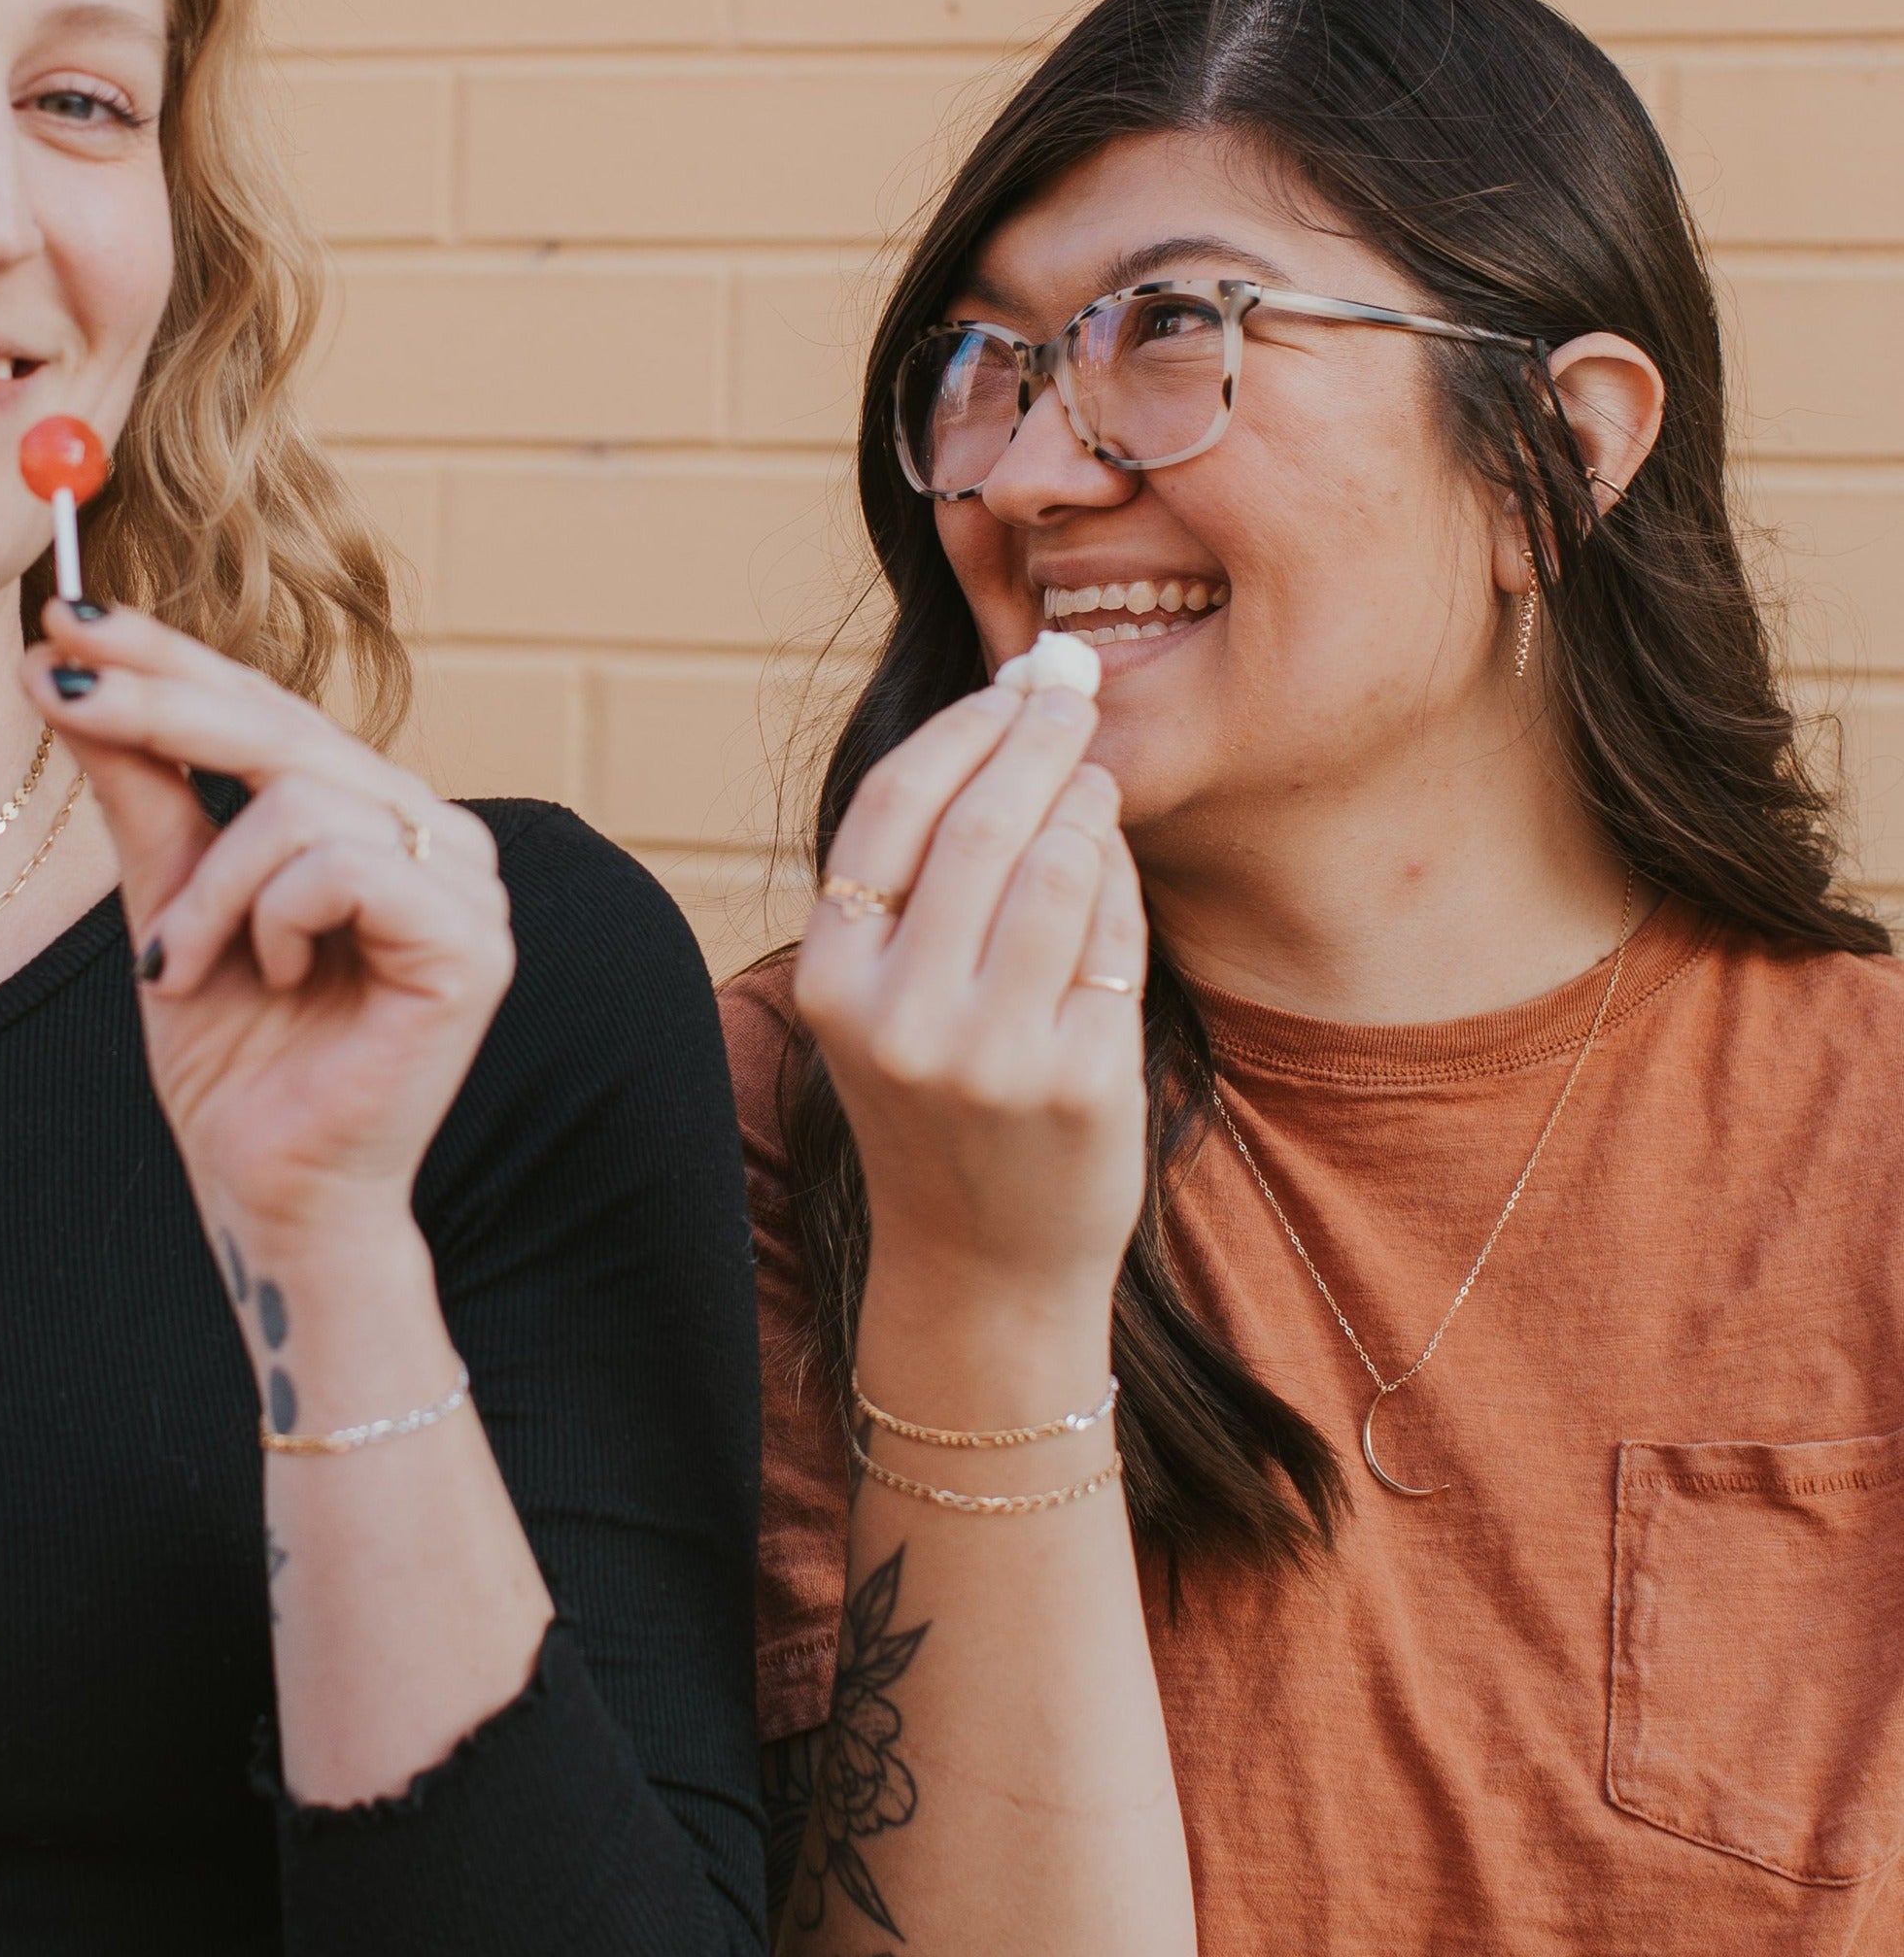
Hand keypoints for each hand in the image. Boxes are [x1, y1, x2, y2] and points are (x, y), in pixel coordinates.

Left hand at [23, 604, 513, 1245]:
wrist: (273, 1195)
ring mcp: (466, 882)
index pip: (270, 705)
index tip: (65, 616)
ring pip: (298, 797)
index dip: (170, 655)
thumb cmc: (235, 1064)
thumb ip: (144, 794)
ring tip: (179, 968)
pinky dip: (269, 919)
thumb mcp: (166, 905)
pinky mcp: (472, 942)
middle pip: (284, 723)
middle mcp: (435, 832)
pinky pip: (338, 865)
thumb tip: (65, 669)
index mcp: (374, 815)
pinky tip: (263, 978)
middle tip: (50, 683)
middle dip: (154, 702)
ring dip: (207, 887)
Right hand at [793, 681, 1145, 1312]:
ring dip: (1088, 804)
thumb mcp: (882, 1002)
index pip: (894, 809)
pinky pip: (1115, 938)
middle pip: (981, 824)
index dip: (962, 731)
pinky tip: (1112, 873)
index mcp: (834, 981)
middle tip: (1072, 698)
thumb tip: (1005, 709)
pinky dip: (1121, 887)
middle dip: (1038, 741)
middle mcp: (901, 1017)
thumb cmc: (936, 1106)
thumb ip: (917, 881)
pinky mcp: (1078, 1082)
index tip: (1009, 689)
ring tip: (1093, 786)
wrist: (980, 1267)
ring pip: (1061, 868)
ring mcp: (992, 1055)